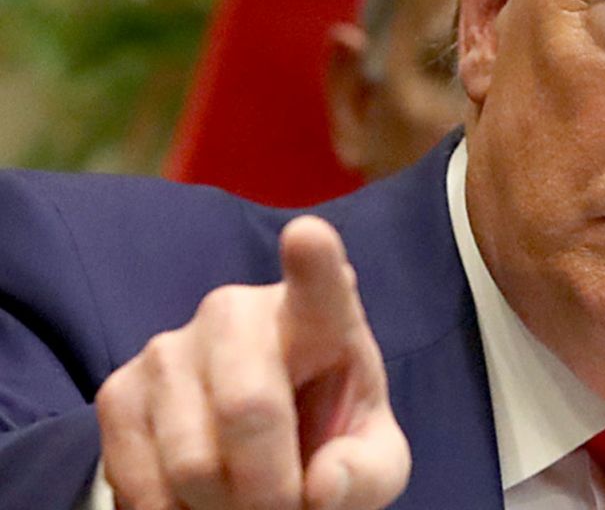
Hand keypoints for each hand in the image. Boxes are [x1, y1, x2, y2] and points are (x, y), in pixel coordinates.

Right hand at [96, 216, 410, 509]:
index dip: (313, 260)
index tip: (309, 236)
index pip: (318, 282)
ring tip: (246, 506)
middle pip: (249, 407)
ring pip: (192, 461)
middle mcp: (239, 312)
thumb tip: (322, 487)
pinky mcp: (119, 390)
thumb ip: (365, 473)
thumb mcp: (372, 463)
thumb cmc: (329, 443)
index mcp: (321, 316)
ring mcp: (171, 345)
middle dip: (270, 489)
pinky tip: (200, 503)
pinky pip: (140, 480)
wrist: (258, 456)